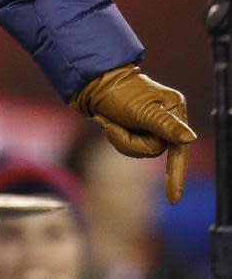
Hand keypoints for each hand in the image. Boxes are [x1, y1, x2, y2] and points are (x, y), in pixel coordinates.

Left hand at [69, 64, 195, 203]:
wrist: (89, 80)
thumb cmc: (117, 91)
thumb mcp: (141, 110)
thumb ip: (165, 126)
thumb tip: (189, 138)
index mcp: (174, 109)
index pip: (179, 147)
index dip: (176, 174)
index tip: (173, 199)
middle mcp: (166, 117)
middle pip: (154, 150)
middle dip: (129, 141)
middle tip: (113, 124)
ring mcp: (150, 122)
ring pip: (139, 150)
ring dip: (120, 139)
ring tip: (108, 121)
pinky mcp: (135, 126)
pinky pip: (128, 145)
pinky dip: (116, 137)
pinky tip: (106, 121)